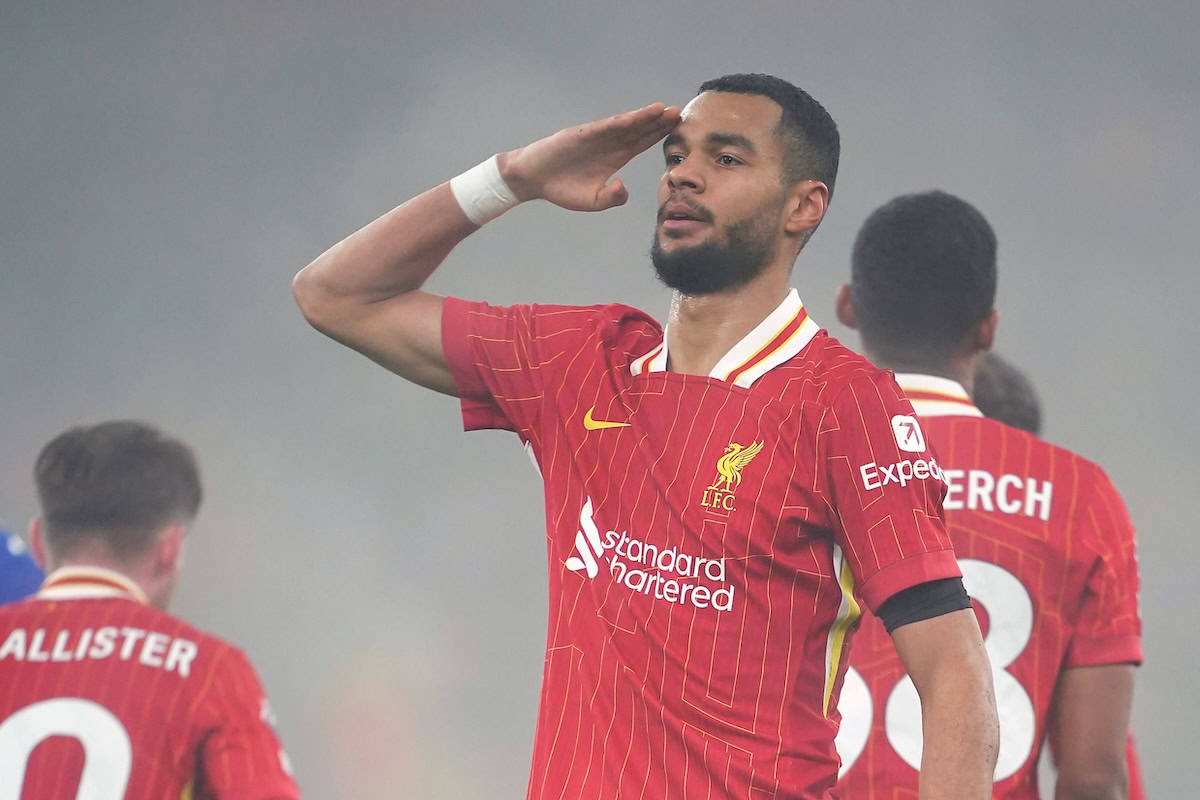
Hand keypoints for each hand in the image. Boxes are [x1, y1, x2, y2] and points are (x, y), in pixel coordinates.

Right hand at [498, 103, 680, 211]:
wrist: (533, 179)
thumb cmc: (562, 188)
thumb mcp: (593, 201)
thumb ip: (612, 198)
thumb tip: (624, 188)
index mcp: (614, 158)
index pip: (641, 143)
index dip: (659, 136)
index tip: (679, 130)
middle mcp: (609, 144)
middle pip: (640, 131)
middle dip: (660, 123)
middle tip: (681, 114)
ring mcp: (597, 137)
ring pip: (627, 125)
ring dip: (646, 118)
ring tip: (666, 110)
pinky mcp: (583, 134)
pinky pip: (607, 127)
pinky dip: (625, 121)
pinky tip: (640, 116)